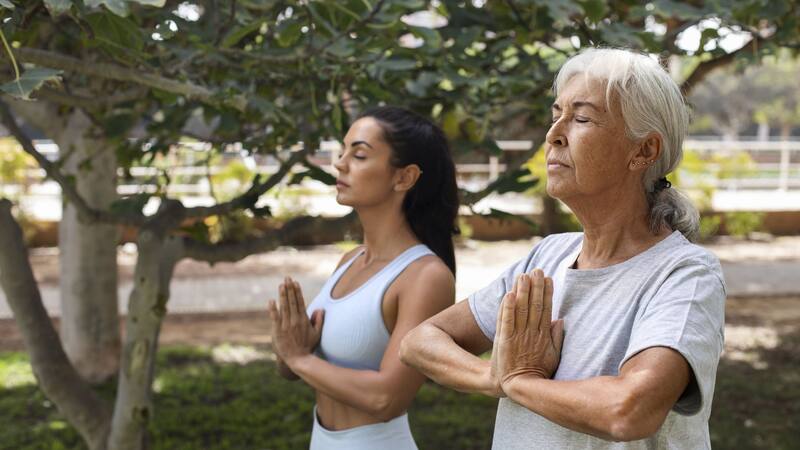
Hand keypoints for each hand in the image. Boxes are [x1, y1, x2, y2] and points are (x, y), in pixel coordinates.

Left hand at [267, 276, 324, 366]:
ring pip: (284, 307)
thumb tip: (321, 309)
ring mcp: (286, 325)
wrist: (298, 359)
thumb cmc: (308, 347)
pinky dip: (273, 309)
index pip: (300, 302)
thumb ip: (319, 321)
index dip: (297, 292)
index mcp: (304, 320)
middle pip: (292, 301)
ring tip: (281, 285)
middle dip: (290, 289)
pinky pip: (275, 317)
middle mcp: (295, 320)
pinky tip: (271, 301)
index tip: (295, 282)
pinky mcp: (278, 331)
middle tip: (287, 278)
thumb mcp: (317, 334)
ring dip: (283, 295)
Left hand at [492, 269, 563, 391]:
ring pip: (521, 310)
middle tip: (536, 270)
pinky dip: (507, 308)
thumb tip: (561, 320)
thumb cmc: (536, 371)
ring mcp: (518, 336)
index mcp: (543, 336)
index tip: (547, 278)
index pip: (546, 309)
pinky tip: (509, 294)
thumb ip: (556, 337)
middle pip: (535, 306)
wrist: (517, 386)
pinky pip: (506, 321)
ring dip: (522, 292)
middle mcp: (531, 334)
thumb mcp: (553, 356)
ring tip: (523, 275)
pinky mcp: (505, 340)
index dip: (547, 293)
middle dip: (536, 287)